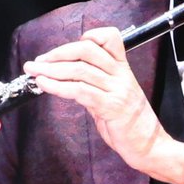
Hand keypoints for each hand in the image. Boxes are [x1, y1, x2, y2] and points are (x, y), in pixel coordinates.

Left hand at [23, 28, 183, 183]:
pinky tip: (44, 85)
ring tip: (34, 72)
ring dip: (51, 70)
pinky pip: (80, 91)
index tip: (64, 49)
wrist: (150, 146)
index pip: (109, 38)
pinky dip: (58, 86)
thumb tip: (66, 77)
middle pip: (87, 51)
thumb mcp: (114, 97)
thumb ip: (94, 84)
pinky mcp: (111, 107)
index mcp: (124, 69)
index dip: (86, 37)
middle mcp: (121, 75)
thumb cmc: (130, 124)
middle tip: (38, 61)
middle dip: (58, 53)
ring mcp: (117, 90)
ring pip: (80, 70)